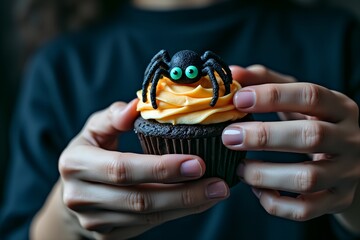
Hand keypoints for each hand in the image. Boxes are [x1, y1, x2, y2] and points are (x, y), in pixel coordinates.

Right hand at [58, 99, 228, 238]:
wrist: (75, 190)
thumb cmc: (90, 152)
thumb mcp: (95, 129)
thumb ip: (114, 116)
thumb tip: (138, 104)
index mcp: (75, 164)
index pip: (123, 169)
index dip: (161, 168)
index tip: (198, 163)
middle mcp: (80, 196)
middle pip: (140, 199)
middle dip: (184, 193)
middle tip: (219, 184)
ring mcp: (93, 221)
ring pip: (147, 216)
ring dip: (186, 206)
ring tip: (216, 193)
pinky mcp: (107, 234)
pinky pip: (148, 225)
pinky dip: (176, 213)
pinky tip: (198, 202)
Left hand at [222, 65, 359, 226]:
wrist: (349, 160)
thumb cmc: (313, 122)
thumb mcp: (298, 99)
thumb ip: (267, 82)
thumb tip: (233, 72)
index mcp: (340, 107)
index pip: (310, 96)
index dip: (272, 97)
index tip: (238, 99)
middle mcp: (350, 139)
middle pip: (310, 137)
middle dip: (263, 137)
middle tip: (229, 136)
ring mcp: (347, 173)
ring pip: (307, 178)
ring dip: (264, 174)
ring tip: (239, 166)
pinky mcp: (339, 200)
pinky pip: (305, 209)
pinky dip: (275, 203)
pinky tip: (257, 189)